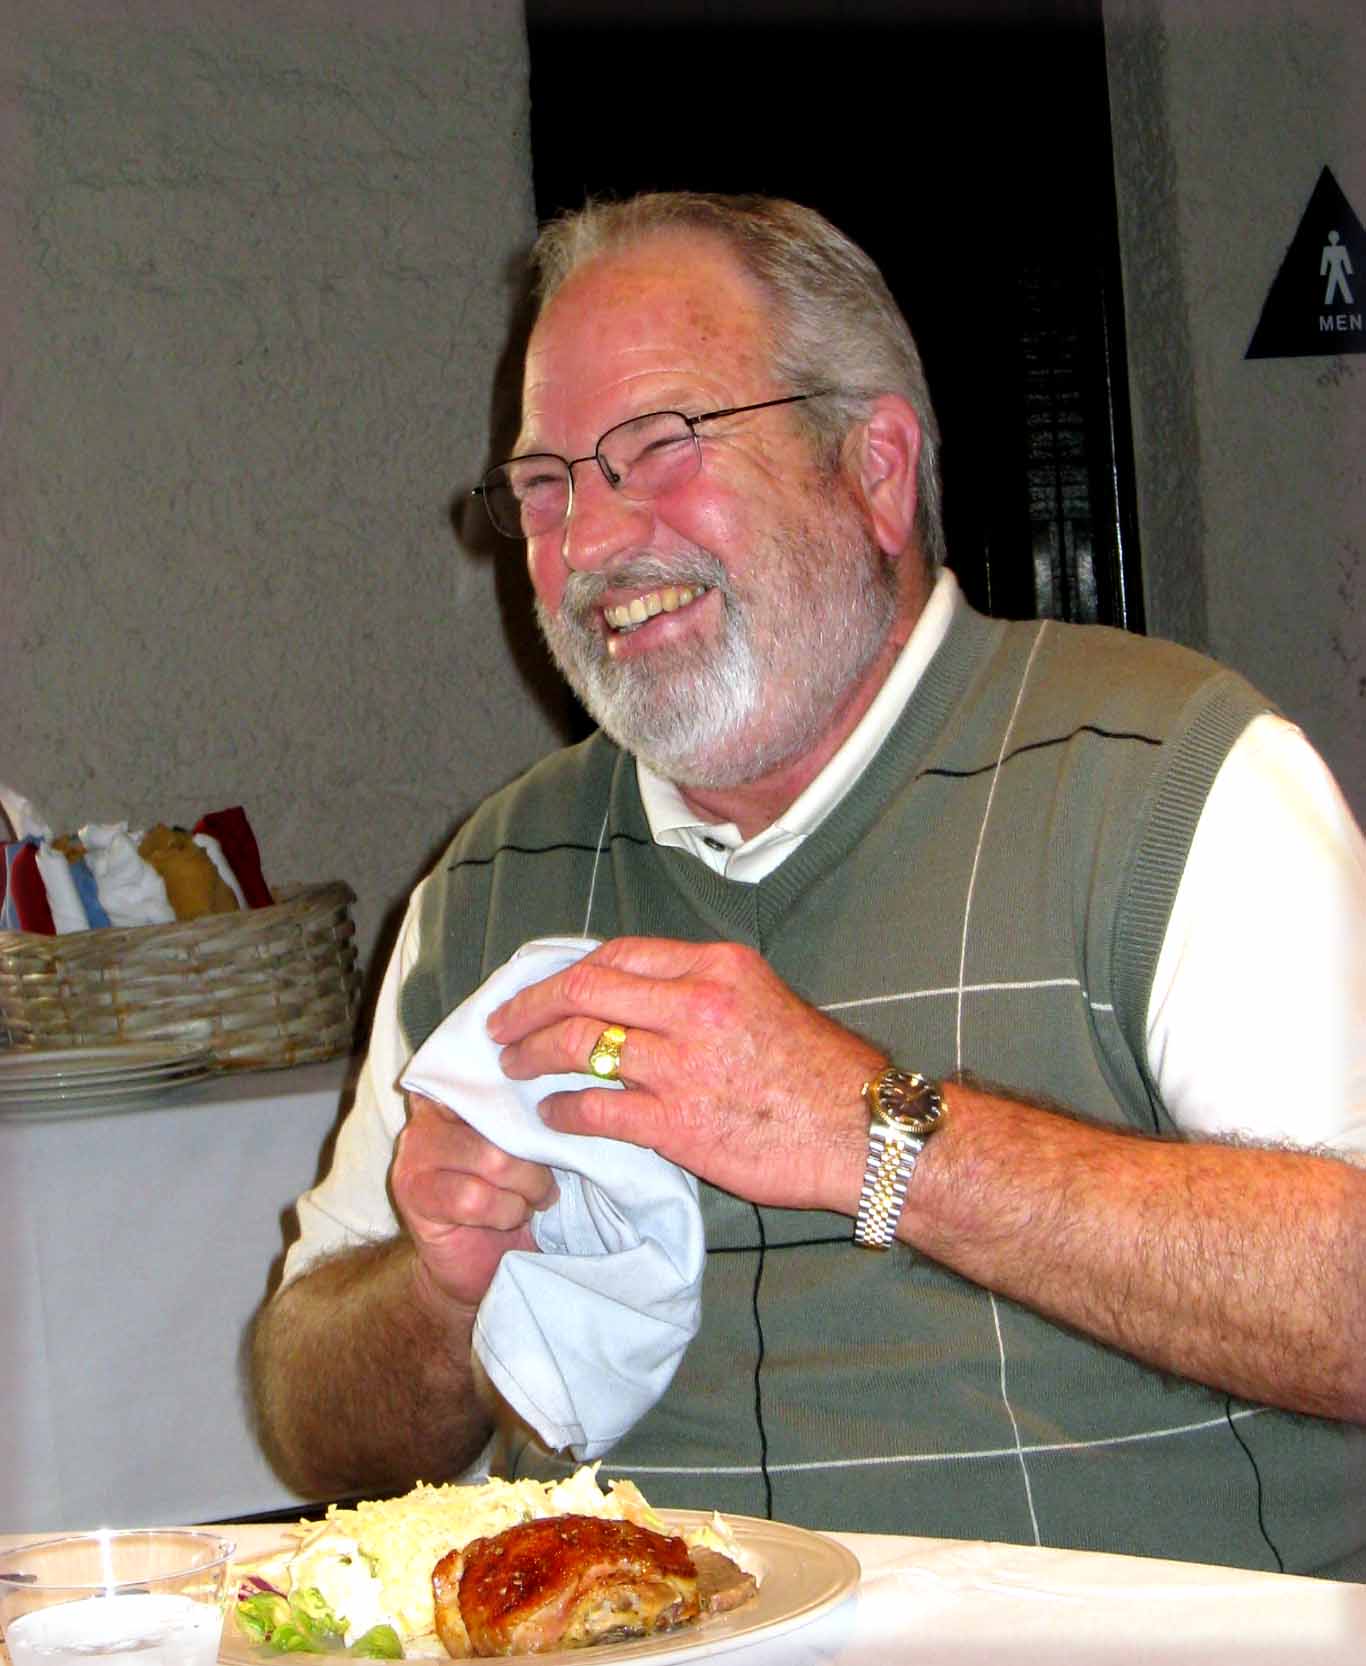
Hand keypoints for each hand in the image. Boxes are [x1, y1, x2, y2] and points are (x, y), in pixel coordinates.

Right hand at [390, 1092, 558, 1308]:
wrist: (476, 1265)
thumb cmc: (509, 1197)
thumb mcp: (523, 1149)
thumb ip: (528, 1116)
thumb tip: (571, 1093)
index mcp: (458, 1092)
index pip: (491, 1070)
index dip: (526, 1086)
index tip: (559, 1105)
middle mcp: (430, 1113)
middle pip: (501, 1119)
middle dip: (535, 1159)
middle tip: (547, 1183)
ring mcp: (416, 1152)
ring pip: (492, 1159)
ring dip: (525, 1187)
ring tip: (530, 1201)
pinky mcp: (415, 1193)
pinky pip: (474, 1198)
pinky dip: (505, 1211)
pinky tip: (509, 1217)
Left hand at [486, 937, 881, 1214]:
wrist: (861, 1132)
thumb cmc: (817, 1071)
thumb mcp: (763, 999)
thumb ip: (700, 992)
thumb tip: (638, 998)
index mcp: (716, 967)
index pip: (618, 954)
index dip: (565, 971)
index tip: (539, 988)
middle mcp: (695, 1005)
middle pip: (583, 991)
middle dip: (528, 1007)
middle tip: (502, 1026)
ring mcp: (684, 1065)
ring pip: (578, 1045)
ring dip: (534, 1055)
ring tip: (515, 1067)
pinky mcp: (678, 1124)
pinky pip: (596, 1108)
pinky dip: (563, 1110)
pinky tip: (552, 1114)